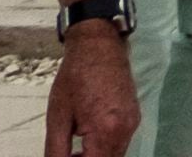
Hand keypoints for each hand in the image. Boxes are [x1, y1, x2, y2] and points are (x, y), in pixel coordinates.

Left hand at [46, 22, 141, 155]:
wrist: (99, 46)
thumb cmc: (75, 77)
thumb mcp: (58, 117)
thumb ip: (56, 151)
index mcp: (105, 130)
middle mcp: (125, 130)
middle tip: (67, 156)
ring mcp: (133, 123)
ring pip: (115, 155)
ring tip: (75, 151)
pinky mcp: (135, 117)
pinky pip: (120, 143)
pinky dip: (104, 148)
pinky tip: (88, 140)